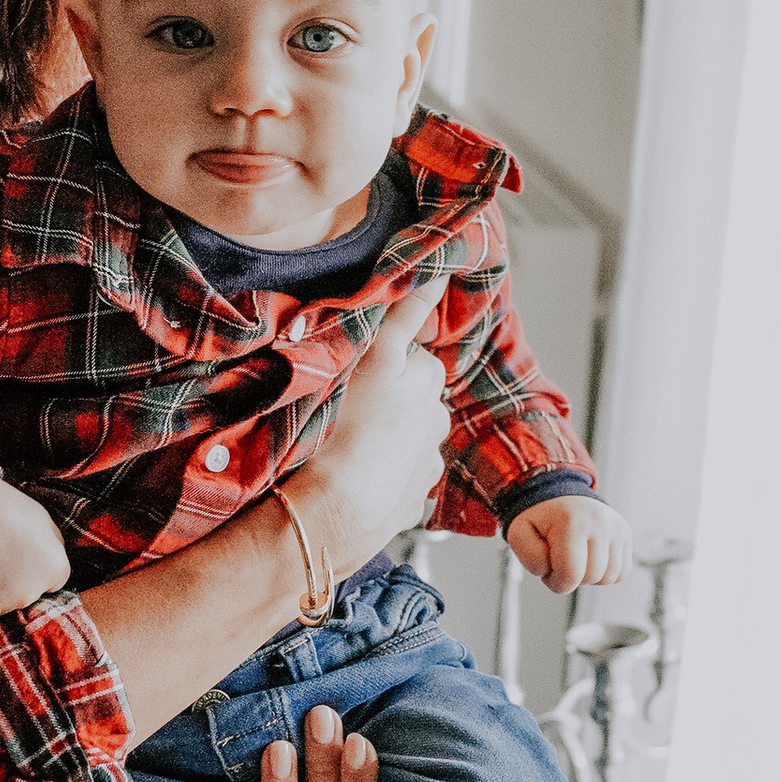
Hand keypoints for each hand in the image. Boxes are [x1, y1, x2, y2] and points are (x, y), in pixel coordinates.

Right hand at [0, 476, 71, 623]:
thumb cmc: (2, 506)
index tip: (15, 555)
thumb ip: (54, 549)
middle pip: (19, 598)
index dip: (30, 569)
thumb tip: (50, 569)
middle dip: (8, 584)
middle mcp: (29, 595)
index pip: (48, 584)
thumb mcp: (44, 521)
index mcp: (54, 571)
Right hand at [289, 285, 450, 573]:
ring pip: (405, 443)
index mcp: (429, 387)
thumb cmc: (356, 427)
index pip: (412, 360)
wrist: (341, 507)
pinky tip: (358, 478)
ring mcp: (424, 467)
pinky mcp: (410, 503)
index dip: (385, 363)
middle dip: (389, 404)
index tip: (360, 374)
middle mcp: (436, 425)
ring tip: (350, 446)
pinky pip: (397, 483)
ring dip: (386, 442)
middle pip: (412, 402)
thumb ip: (407, 316)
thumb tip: (439, 274)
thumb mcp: (379, 357)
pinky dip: (383, 479)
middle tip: (350, 410)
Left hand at [505, 494, 632, 593]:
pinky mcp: (625, 533)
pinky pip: (622, 571)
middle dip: (572, 579)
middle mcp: (600, 523)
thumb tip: (552, 571)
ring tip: (576, 559)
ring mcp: (616, 527)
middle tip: (560, 561)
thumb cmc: (541, 517)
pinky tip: (590, 559)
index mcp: (572, 522)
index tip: (548, 571)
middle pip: (591, 578)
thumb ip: (530, 558)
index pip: (570, 576)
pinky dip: (605, 573)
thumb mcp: (519, 533)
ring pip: (609, 578)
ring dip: (590, 577)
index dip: (556, 583)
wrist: (560, 495)